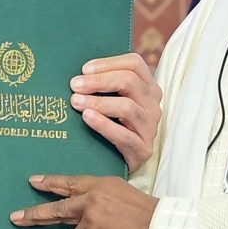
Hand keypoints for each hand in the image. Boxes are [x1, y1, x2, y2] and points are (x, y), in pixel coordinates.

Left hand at [11, 174, 156, 228]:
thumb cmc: (149, 212)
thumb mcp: (123, 193)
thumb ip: (104, 198)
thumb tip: (91, 205)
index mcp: (99, 187)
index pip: (69, 184)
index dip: (51, 183)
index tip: (34, 182)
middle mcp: (91, 204)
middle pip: (57, 211)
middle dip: (35, 215)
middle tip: (16, 218)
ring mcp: (91, 226)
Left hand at [70, 52, 161, 173]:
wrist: (117, 165)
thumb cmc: (110, 125)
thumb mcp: (111, 101)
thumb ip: (101, 85)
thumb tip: (76, 73)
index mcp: (147, 88)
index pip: (134, 64)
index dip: (108, 63)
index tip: (84, 69)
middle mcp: (152, 105)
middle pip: (129, 81)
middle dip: (99, 81)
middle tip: (75, 85)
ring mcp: (150, 128)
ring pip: (127, 107)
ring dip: (98, 102)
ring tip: (76, 102)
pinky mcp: (143, 149)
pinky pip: (124, 135)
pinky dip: (103, 124)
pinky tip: (87, 117)